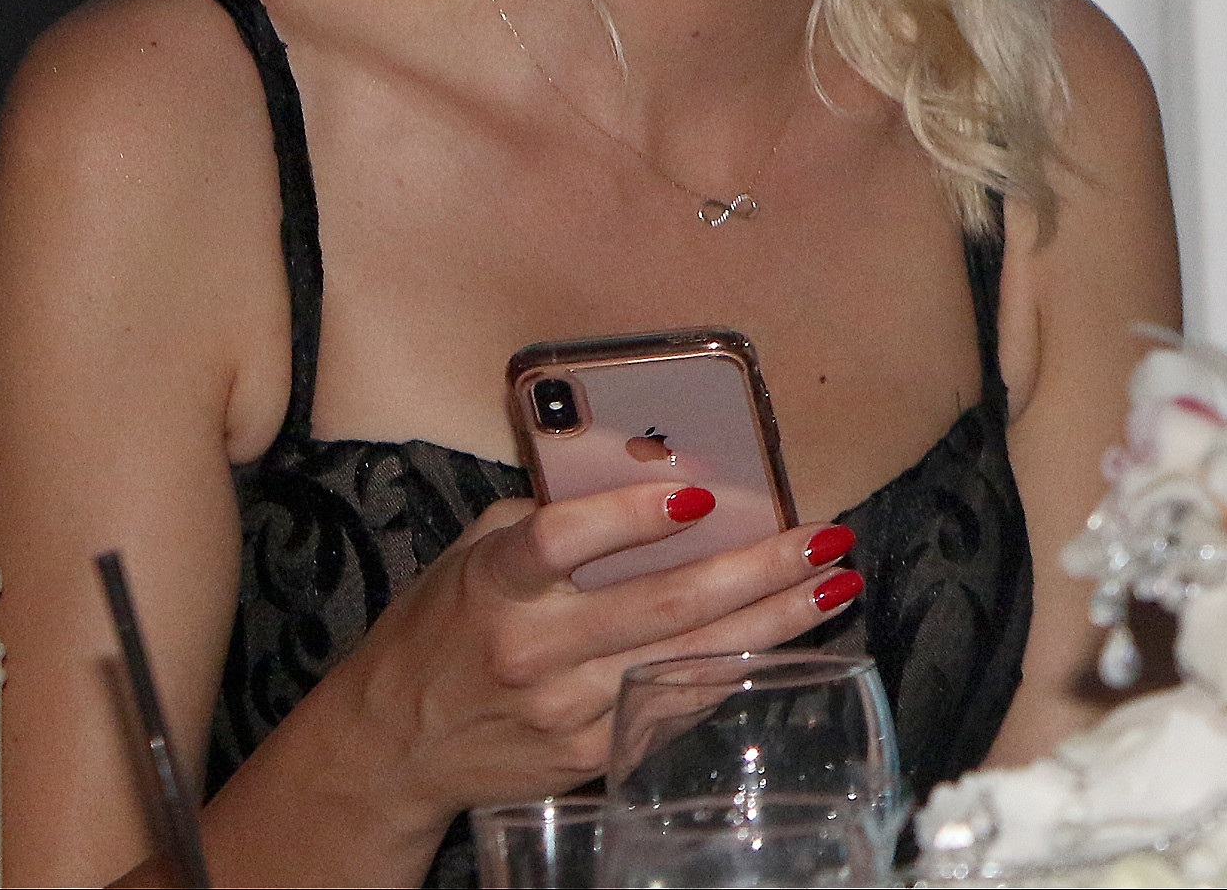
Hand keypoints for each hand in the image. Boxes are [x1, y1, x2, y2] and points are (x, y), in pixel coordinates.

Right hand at [295, 482, 864, 835]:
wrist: (391, 747)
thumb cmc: (446, 627)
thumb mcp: (474, 554)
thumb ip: (550, 516)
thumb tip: (654, 472)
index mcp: (495, 584)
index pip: (561, 541)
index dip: (631, 517)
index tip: (702, 495)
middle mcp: (530, 649)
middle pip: (661, 605)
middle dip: (757, 569)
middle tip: (824, 537)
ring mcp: (563, 710)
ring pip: (688, 660)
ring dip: (775, 622)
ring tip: (836, 583)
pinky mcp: (590, 754)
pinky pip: (679, 705)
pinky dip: (739, 669)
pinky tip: (788, 638)